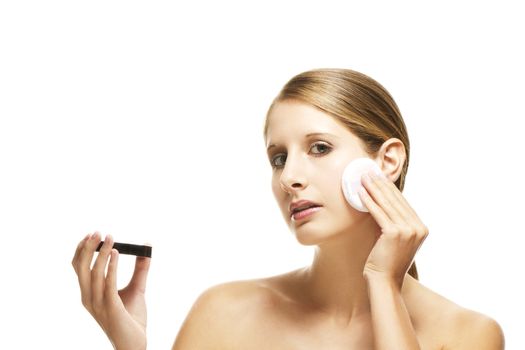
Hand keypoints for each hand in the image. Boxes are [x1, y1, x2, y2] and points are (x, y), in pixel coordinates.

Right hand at [71, 232, 150, 349]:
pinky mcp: (111, 308)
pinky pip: (108, 283)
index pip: (78, 268)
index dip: (81, 249)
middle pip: (81, 268)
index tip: (91, 234)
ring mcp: (98, 304)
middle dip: (88, 248)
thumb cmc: (132, 318)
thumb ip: (140, 269)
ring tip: (110, 238)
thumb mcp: (137, 289)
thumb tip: (147, 248)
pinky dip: (112, 266)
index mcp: (89, 294)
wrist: (135, 344)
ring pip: (94, 273)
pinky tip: (117, 253)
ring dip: (102, 253)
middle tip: (98, 232)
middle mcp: (89, 298)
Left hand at [358, 171, 428, 286]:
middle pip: (396, 200)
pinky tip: (360, 192)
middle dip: (380, 184)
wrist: (385, 282)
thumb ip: (395, 223)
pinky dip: (368, 201)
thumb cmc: (386, 262)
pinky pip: (378, 212)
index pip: (403, 202)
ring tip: (362, 178)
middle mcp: (418, 228)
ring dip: (373, 188)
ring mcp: (408, 230)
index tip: (379, 177)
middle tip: (369, 172)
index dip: (390, 188)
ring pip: (387, 204)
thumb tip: (382, 202)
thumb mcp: (396, 240)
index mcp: (421, 228)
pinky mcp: (394, 233)